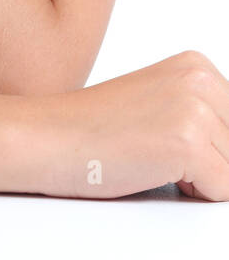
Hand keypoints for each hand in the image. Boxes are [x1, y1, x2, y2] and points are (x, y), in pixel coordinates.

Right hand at [18, 50, 228, 200]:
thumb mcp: (160, 105)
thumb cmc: (93, 129)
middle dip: (211, 163)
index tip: (173, 144)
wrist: (48, 137)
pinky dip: (191, 194)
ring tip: (152, 159)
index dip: (213, 146)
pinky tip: (151, 170)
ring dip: (200, 179)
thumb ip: (205, 116)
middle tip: (158, 152)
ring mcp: (195, 108)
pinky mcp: (186, 143)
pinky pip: (222, 191)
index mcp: (196, 65)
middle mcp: (200, 79)